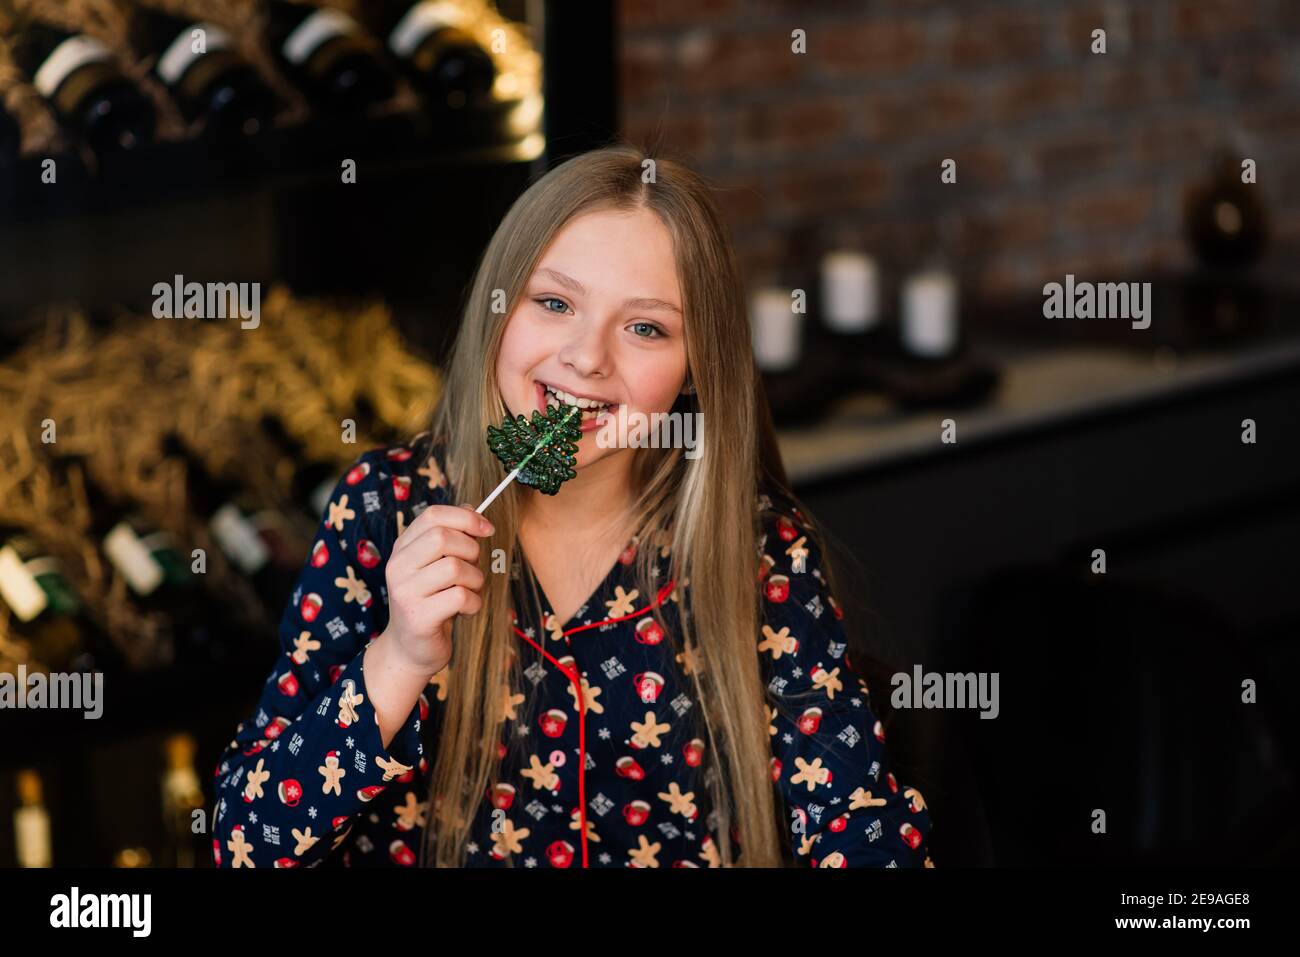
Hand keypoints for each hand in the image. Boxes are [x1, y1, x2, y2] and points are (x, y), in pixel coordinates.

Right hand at [379, 503, 492, 676]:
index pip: (432, 515)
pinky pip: (460, 596)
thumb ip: (451, 538)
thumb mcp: (436, 566)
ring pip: (454, 567)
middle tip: (473, 569)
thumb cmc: (431, 603)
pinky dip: (474, 603)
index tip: (487, 529)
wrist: (410, 650)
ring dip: (475, 580)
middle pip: (443, 538)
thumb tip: (473, 510)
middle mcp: (398, 567)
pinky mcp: (418, 617)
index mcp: (403, 549)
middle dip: (471, 550)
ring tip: (469, 592)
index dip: (465, 517)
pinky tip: (466, 610)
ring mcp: (405, 592)